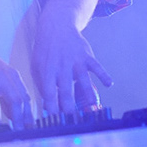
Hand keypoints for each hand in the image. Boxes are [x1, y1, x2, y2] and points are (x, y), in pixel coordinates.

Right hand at [0, 24, 29, 126]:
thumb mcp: (2, 77)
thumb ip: (9, 96)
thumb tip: (14, 117)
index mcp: (13, 75)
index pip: (25, 97)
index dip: (28, 114)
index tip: (30, 127)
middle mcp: (3, 76)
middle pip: (15, 100)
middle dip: (18, 119)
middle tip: (19, 132)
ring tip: (2, 132)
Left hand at [33, 0, 110, 116]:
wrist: (56, 26)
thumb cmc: (45, 51)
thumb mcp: (37, 66)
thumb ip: (42, 85)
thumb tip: (48, 106)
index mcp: (47, 71)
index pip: (49, 92)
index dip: (52, 106)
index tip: (55, 119)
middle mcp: (61, 66)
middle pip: (66, 89)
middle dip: (69, 105)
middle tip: (72, 119)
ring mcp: (75, 60)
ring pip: (83, 80)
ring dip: (88, 95)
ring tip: (92, 108)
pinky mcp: (86, 55)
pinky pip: (96, 66)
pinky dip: (103, 75)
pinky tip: (109, 84)